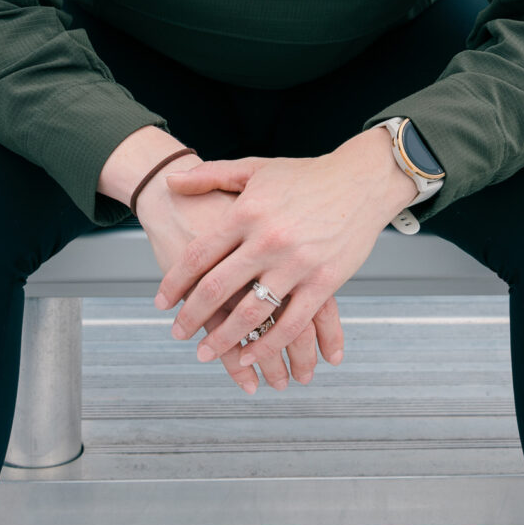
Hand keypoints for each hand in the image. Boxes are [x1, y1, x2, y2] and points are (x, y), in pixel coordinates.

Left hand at [156, 130, 415, 382]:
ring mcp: (298, 263)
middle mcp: (268, 240)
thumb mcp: (255, 168)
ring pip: (251, 312)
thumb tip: (170, 181)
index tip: (161, 302)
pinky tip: (250, 356)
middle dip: (192, 317)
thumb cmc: (306, 175)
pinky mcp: (325, 282)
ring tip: (206, 353)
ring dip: (225, 339)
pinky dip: (268, 345)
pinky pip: (291, 323)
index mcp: (247, 212)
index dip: (176, 282)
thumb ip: (210, 176)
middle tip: (177, 334)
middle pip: (218, 288)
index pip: (199, 254)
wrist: (362, 180)